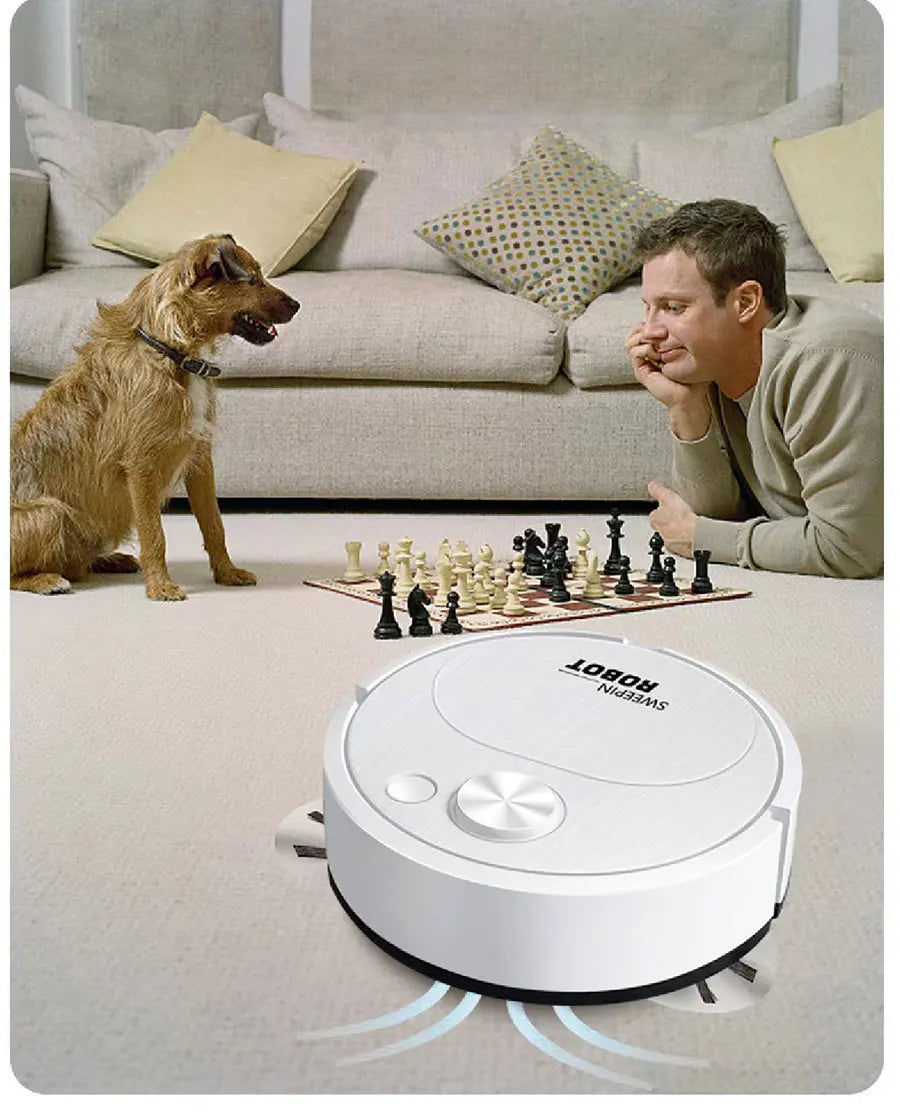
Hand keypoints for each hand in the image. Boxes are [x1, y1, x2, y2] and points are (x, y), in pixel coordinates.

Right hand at [625, 323, 710, 438]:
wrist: (690, 396)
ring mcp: (643, 363)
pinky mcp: (641, 371)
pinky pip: (634, 353)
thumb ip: (683, 334)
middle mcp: (647, 354)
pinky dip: (644, 349)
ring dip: (644, 338)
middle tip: (662, 332)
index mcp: (657, 347)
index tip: (666, 324)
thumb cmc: (693, 376)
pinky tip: (656, 354)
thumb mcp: (690, 350)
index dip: (651, 320)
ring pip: (630, 341)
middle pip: (634, 331)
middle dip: (646, 327)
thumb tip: (679, 317)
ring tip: (659, 344)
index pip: (644, 326)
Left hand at [648, 481, 697, 557]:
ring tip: (689, 526)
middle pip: (663, 527)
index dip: (662, 511)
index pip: (655, 515)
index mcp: (655, 520)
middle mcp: (661, 533)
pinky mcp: (682, 551)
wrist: (696, 535)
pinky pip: (684, 545)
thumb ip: (658, 491)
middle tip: (680, 517)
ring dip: (679, 532)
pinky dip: (688, 541)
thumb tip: (652, 486)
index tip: (668, 509)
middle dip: (670, 523)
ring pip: (673, 536)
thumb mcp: (668, 497)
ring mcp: (672, 543)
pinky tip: (694, 535)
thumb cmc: (681, 518)